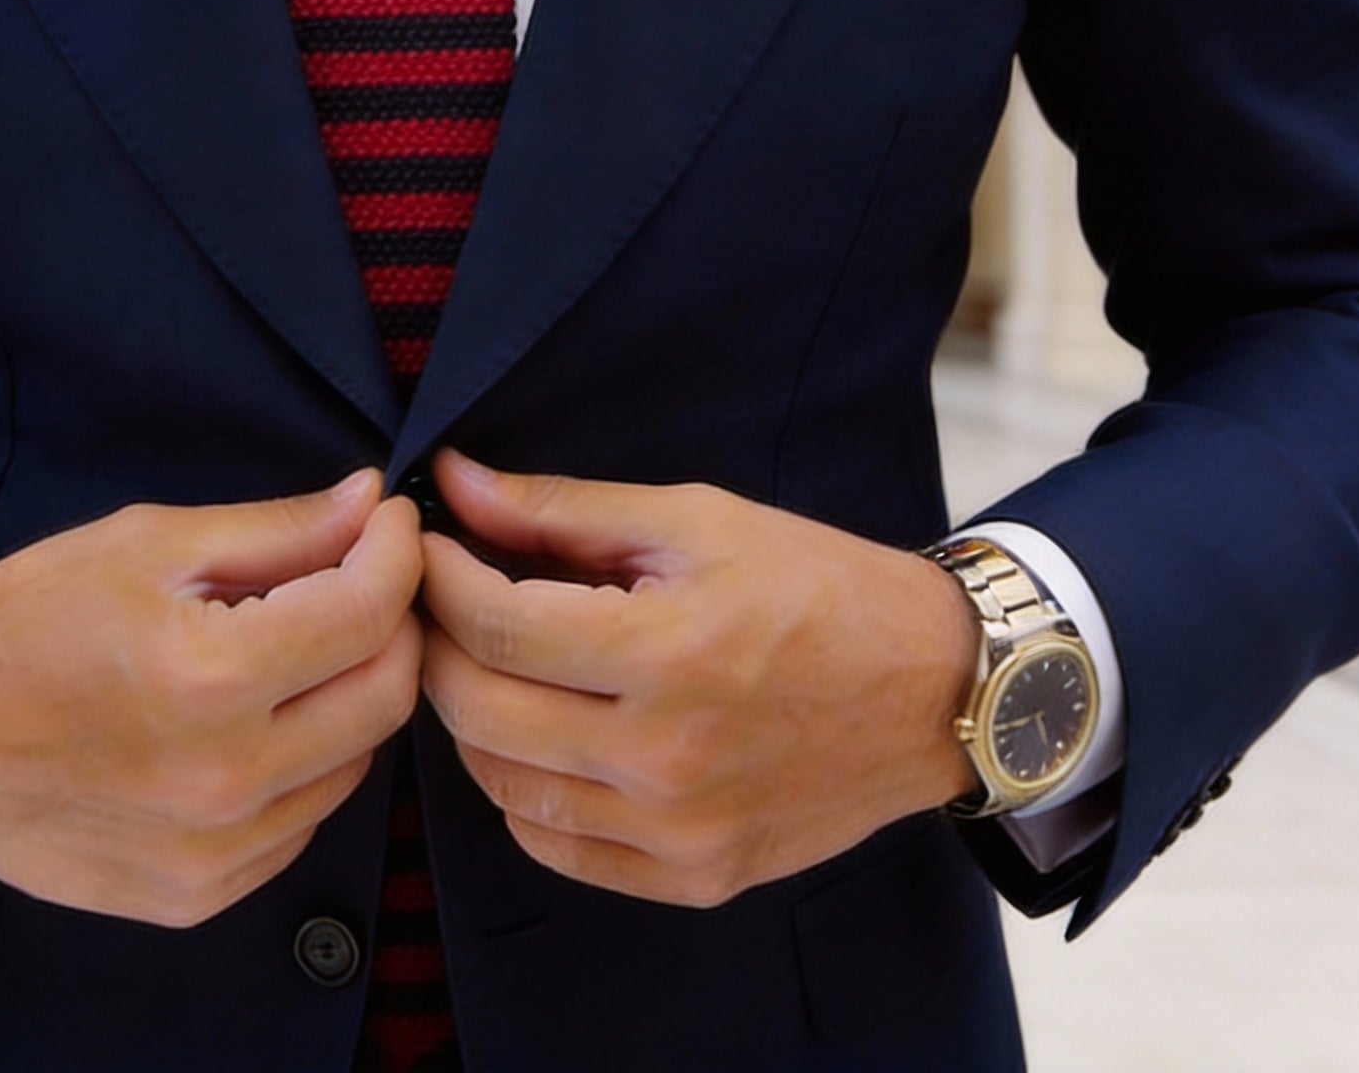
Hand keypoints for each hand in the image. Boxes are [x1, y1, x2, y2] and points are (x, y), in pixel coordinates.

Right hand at [0, 469, 423, 926]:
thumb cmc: (24, 620)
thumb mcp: (148, 543)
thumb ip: (276, 530)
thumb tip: (370, 502)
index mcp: (210, 677)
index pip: (368, 611)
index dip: (396, 551)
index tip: (389, 521)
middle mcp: (224, 779)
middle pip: (386, 694)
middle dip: (393, 620)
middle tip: (362, 575)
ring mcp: (213, 853)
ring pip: (356, 762)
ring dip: (350, 693)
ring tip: (300, 644)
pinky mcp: (197, 896)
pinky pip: (301, 820)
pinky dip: (305, 762)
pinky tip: (256, 717)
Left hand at [417, 450, 978, 907]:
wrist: (933, 689)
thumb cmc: (816, 586)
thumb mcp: (694, 519)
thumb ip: (562, 509)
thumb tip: (455, 480)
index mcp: (667, 652)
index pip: (493, 624)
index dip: (439, 576)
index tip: (426, 543)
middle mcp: (665, 758)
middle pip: (479, 709)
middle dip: (437, 642)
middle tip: (440, 598)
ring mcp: (678, 832)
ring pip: (501, 785)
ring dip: (470, 716)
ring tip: (485, 659)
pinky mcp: (694, 877)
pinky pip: (555, 845)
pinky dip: (520, 790)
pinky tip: (536, 732)